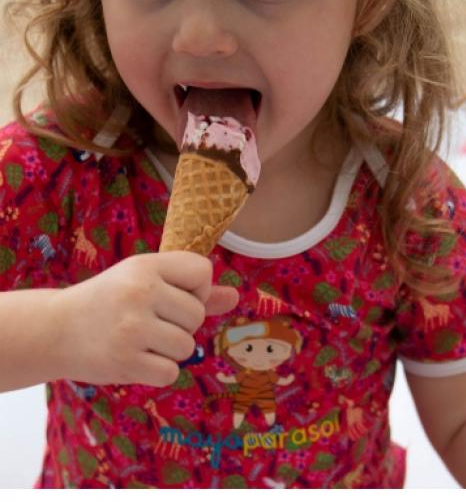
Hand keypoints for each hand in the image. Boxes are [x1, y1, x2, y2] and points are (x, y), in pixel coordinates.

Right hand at [55, 252, 237, 386]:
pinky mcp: (125, 362)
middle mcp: (140, 292)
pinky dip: (157, 371)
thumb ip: (192, 290)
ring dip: (170, 349)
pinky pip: (170, 372)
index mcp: (146, 266)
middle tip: (149, 321)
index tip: (173, 296)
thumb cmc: (110, 301)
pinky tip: (135, 359)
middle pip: (197, 314)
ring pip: (187, 346)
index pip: (203, 271)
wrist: (55, 330)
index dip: (196, 288)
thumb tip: (236, 296)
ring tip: (140, 339)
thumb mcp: (146, 282)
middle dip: (181, 323)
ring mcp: (132, 328)